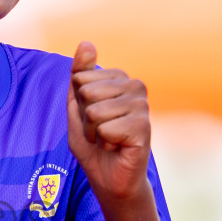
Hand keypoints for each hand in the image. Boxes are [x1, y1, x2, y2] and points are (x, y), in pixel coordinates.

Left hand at [66, 41, 150, 201]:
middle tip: (98, 131)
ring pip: (95, 112)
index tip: (90, 118)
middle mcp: (135, 87)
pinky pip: (106, 129)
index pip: (81, 78)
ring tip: (107, 139)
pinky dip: (104, 142)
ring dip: (94, 132)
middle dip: (84, 118)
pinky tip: (117, 147)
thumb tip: (86, 42)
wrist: (109, 178)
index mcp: (120, 78)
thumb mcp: (77, 106)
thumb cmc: (93, 143)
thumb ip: (79, 75)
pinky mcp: (144, 127)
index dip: (78, 103)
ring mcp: (142, 106)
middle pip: (87, 92)